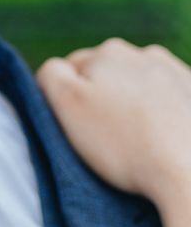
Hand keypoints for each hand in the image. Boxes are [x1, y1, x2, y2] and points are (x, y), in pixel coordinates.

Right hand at [37, 39, 190, 214]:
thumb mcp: (66, 103)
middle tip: (106, 137)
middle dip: (102, 101)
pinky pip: (167, 102)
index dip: (68, 101)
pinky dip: (160, 117)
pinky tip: (160, 140)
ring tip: (136, 141)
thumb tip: (54, 69)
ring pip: (138, 89)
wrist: (189, 174)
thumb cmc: (122, 143)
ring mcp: (178, 74)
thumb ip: (50, 74)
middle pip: (107, 78)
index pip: (71, 72)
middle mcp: (146, 54)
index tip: (79, 128)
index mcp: (109, 52)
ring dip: (132, 107)